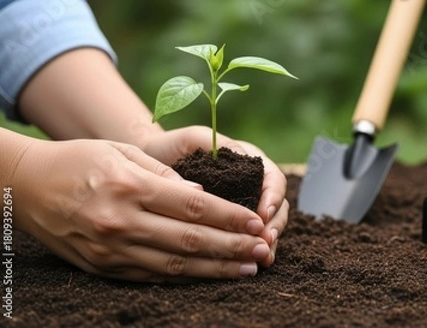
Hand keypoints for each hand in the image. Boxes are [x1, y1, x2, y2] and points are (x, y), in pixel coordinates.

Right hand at [10, 138, 270, 281]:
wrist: (26, 186)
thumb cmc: (78, 160)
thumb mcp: (122, 152)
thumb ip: (165, 175)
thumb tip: (204, 197)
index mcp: (130, 187)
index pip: (194, 207)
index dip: (230, 217)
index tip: (256, 221)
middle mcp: (121, 222)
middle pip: (191, 240)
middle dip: (233, 247)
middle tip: (263, 250)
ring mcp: (111, 250)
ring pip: (176, 265)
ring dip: (216, 269)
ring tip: (247, 268)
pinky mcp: (103, 267)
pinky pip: (152, 276)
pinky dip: (185, 278)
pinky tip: (209, 275)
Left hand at [142, 126, 288, 266]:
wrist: (150, 163)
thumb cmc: (171, 147)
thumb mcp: (194, 138)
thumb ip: (218, 145)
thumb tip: (242, 160)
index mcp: (248, 163)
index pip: (273, 179)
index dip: (273, 197)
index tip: (263, 214)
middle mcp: (251, 185)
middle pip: (276, 206)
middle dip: (274, 225)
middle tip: (265, 242)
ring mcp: (242, 206)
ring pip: (267, 225)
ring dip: (268, 242)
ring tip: (263, 258)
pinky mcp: (229, 225)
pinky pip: (247, 239)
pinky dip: (250, 251)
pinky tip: (248, 263)